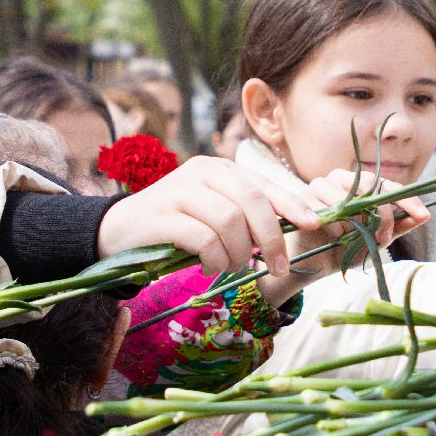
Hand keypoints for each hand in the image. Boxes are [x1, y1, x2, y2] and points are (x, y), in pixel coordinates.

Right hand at [96, 156, 324, 279]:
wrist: (119, 231)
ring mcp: (178, 192)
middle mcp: (201, 172)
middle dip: (272, 237)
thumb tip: (294, 227)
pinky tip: (210, 267)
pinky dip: (214, 259)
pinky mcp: (161, 216)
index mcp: (219, 168)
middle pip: (251, 201)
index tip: (316, 224)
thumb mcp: (214, 211)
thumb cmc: (177, 225)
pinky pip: (202, 239)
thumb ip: (245, 213)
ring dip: (239, 253)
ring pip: (228, 221)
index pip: (263, 184)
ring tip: (231, 266)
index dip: (293, 204)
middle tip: (278, 267)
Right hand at [256, 169, 429, 303]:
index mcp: (358, 184)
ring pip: (347, 195)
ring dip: (358, 221)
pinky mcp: (302, 199)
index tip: (423, 214)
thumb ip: (399, 226)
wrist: (314, 265)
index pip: (386, 184)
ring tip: (356, 240)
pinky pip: (326, 209)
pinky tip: (337, 237)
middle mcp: (339, 179)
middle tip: (385, 237)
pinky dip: (336, 226)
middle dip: (383, 212)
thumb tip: (426, 216)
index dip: (406, 198)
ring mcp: (319, 186)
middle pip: (369, 184)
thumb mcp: (376, 239)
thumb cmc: (345, 248)